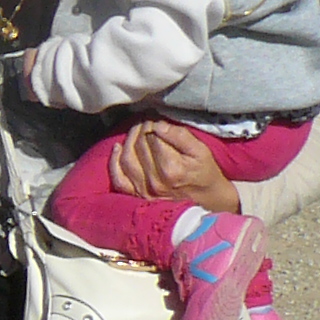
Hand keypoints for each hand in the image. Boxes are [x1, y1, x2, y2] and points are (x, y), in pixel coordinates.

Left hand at [109, 119, 237, 211]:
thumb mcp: (201, 151)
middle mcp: (155, 181)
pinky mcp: (137, 195)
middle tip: (147, 123)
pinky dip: (114, 162)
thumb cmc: (204, 172)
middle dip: (141, 130)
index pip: (152, 138)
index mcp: (172, 169)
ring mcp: (144, 190)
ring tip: (136, 131)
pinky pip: (118, 179)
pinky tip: (117, 147)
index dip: (153, 125)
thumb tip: (159, 125)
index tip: (156, 121)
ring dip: (128, 141)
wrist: (206, 198)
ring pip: (127, 159)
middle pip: (139, 147)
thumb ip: (180, 136)